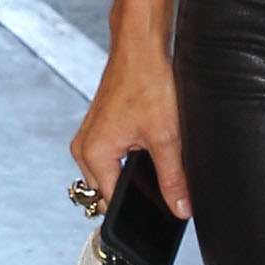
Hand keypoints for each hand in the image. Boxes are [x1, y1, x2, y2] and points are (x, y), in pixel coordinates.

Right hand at [71, 35, 189, 220]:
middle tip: (163, 185)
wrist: (140, 48)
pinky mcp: (98, 129)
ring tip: (154, 156)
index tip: (158, 217)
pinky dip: (128, 160)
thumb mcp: (166, 138)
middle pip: (109, 191)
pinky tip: (147, 147)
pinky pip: (111, 158)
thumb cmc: (147, 82)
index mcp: (93, 154)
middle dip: (134, 192)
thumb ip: (173, 178)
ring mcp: (89, 138)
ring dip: (131, 174)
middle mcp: (83, 148)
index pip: (112, 202)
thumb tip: (180, 208)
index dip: (137, 211)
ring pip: (111, 174)